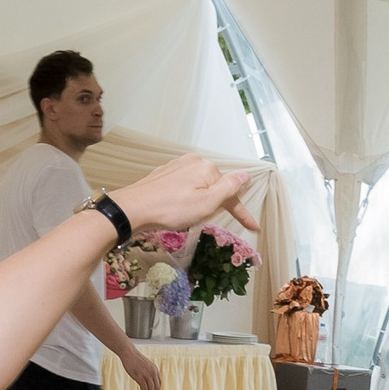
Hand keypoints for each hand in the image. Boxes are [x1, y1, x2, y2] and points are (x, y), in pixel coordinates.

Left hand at [109, 155, 257, 236]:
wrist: (134, 209)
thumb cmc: (171, 209)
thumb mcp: (207, 203)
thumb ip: (229, 189)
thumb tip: (244, 176)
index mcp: (207, 168)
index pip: (231, 191)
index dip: (242, 212)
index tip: (253, 227)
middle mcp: (193, 162)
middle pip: (215, 186)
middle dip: (216, 204)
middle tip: (205, 220)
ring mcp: (177, 167)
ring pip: (199, 187)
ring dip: (200, 202)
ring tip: (187, 216)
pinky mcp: (164, 174)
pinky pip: (184, 186)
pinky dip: (186, 198)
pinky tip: (177, 208)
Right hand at [120, 346, 162, 389]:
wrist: (129, 353)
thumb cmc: (135, 359)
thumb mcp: (146, 365)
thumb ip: (149, 372)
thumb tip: (148, 380)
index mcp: (155, 370)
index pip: (159, 383)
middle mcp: (153, 373)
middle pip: (156, 388)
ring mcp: (146, 375)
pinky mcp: (140, 377)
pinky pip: (144, 389)